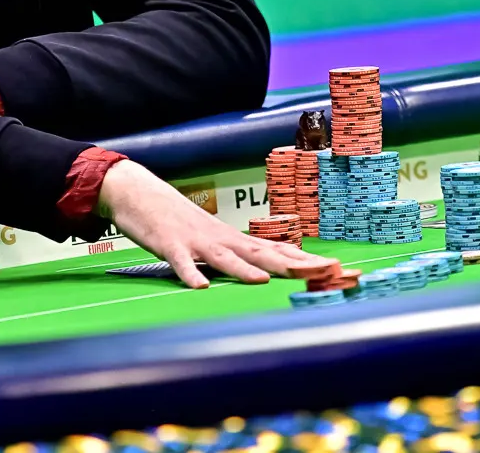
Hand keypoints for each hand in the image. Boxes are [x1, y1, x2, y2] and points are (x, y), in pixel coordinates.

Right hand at [97, 161, 338, 288]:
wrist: (139, 192)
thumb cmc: (177, 219)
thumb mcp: (212, 239)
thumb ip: (237, 255)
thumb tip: (267, 270)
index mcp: (234, 239)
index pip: (279, 250)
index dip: (309, 261)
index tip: (340, 270)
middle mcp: (222, 239)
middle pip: (263, 253)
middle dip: (296, 264)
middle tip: (328, 272)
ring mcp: (196, 241)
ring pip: (225, 257)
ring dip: (245, 269)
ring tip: (265, 281)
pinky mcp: (169, 245)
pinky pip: (181, 262)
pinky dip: (190, 274)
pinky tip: (199, 287)